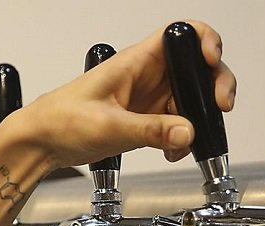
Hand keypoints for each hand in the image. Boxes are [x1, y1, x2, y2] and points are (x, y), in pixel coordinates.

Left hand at [5, 20, 235, 172]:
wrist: (44, 142)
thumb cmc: (61, 119)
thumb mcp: (108, 125)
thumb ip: (150, 131)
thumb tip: (187, 132)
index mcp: (136, 62)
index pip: (179, 34)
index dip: (203, 40)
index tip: (212, 61)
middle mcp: (147, 77)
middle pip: (195, 70)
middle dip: (213, 86)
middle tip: (220, 107)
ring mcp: (149, 100)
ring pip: (190, 101)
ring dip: (197, 121)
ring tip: (187, 142)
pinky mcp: (146, 121)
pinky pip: (176, 126)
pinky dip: (181, 139)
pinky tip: (173, 152)